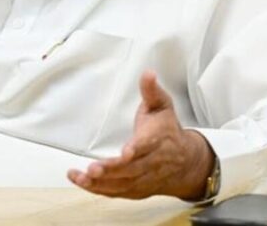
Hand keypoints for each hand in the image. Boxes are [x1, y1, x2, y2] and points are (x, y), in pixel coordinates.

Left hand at [68, 70, 214, 199]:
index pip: (147, 145)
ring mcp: (144, 179)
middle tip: (92, 169)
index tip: (125, 151)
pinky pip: (118, 193)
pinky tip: (82, 183)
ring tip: (80, 177)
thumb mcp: (162, 106)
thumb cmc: (168, 131)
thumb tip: (148, 73)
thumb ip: (151, 91)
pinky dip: (99, 190)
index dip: (136, 149)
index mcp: (158, 139)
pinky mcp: (137, 190)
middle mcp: (152, 162)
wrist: (186, 162)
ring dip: (100, 183)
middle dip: (112, 170)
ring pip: (123, 184)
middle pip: (132, 169)